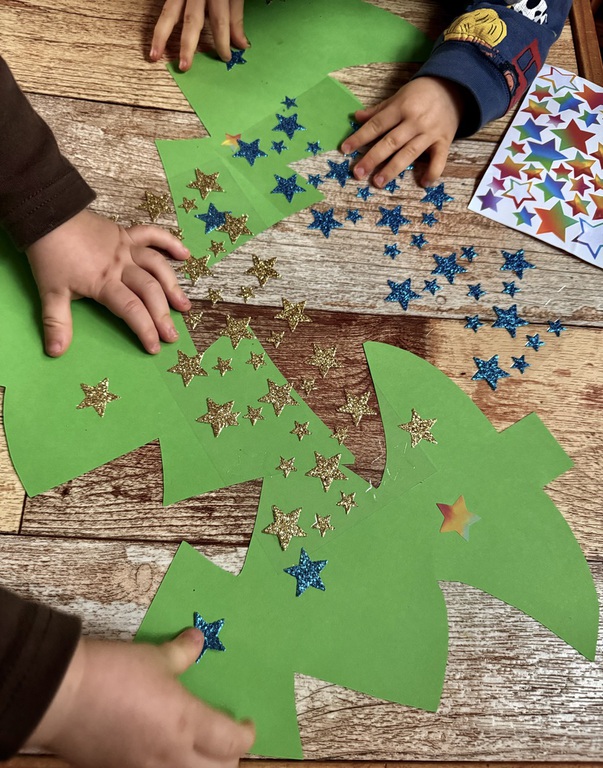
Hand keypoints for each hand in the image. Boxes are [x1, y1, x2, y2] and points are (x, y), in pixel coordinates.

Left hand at [26, 209, 191, 356]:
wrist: (46, 216)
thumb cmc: (49, 256)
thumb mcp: (50, 292)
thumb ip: (56, 323)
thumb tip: (56, 352)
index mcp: (104, 282)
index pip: (132, 309)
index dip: (145, 329)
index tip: (155, 347)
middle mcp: (121, 265)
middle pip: (149, 291)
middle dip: (163, 315)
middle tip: (173, 335)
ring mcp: (126, 247)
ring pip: (157, 266)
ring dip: (173, 285)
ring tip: (183, 305)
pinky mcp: (126, 233)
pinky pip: (153, 234)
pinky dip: (170, 242)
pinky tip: (185, 254)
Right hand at [28, 629, 254, 767]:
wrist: (60, 697)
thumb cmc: (113, 672)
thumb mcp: (153, 656)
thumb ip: (182, 653)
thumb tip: (197, 640)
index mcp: (186, 723)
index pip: (232, 743)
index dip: (246, 735)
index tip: (246, 724)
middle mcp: (170, 756)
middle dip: (228, 759)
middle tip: (224, 740)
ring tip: (197, 751)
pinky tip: (162, 755)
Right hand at [150, 0, 248, 70]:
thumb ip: (236, 16)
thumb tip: (241, 44)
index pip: (221, 22)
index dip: (223, 42)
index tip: (225, 57)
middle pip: (192, 20)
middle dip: (188, 45)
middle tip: (184, 66)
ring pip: (170, 13)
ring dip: (162, 36)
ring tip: (155, 55)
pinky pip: (165, 7)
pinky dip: (160, 25)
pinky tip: (155, 40)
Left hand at [340, 76, 465, 187]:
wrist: (454, 87)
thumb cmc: (421, 94)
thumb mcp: (399, 96)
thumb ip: (378, 110)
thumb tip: (356, 117)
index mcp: (401, 107)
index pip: (376, 125)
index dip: (360, 137)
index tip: (345, 150)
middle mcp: (414, 121)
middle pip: (390, 142)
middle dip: (372, 158)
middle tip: (358, 173)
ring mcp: (430, 133)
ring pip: (409, 153)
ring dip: (392, 169)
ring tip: (378, 182)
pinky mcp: (444, 142)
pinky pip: (439, 160)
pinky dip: (432, 172)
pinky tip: (423, 183)